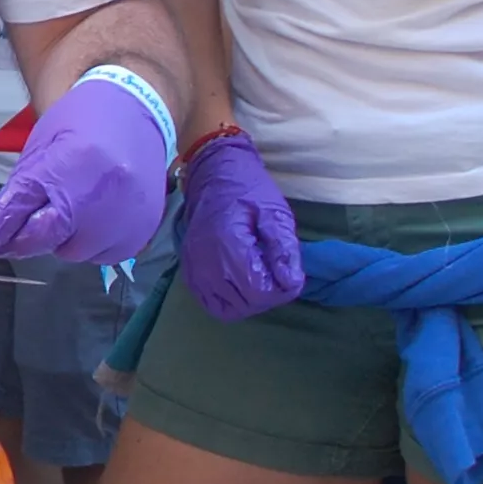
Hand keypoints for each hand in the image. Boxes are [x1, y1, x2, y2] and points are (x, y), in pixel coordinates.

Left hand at [0, 75, 166, 267]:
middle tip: (35, 210)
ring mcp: (126, 218)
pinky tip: (99, 210)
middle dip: (29, 234)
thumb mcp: (41, 148)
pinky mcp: (140, 233)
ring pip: (72, 252)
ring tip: (79, 199)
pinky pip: (101, 256)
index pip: (19, 210)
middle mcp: (102, 196)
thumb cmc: (82, 122)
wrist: (137, 109)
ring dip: (64, 236)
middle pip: (45, 239)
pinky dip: (91, 240)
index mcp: (71, 164)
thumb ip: (16, 194)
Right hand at [178, 129, 302, 319]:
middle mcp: (207, 265)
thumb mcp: (274, 212)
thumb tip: (292, 283)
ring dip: (251, 301)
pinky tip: (242, 284)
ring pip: (229, 309)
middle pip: (246, 304)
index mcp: (229, 247)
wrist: (213, 174)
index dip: (283, 290)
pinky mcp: (190, 273)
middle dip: (269, 295)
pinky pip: (211, 304)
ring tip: (261, 278)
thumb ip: (284, 249)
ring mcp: (195, 271)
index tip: (290, 273)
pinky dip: (230, 302)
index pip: (260, 292)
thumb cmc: (248, 189)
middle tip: (278, 274)